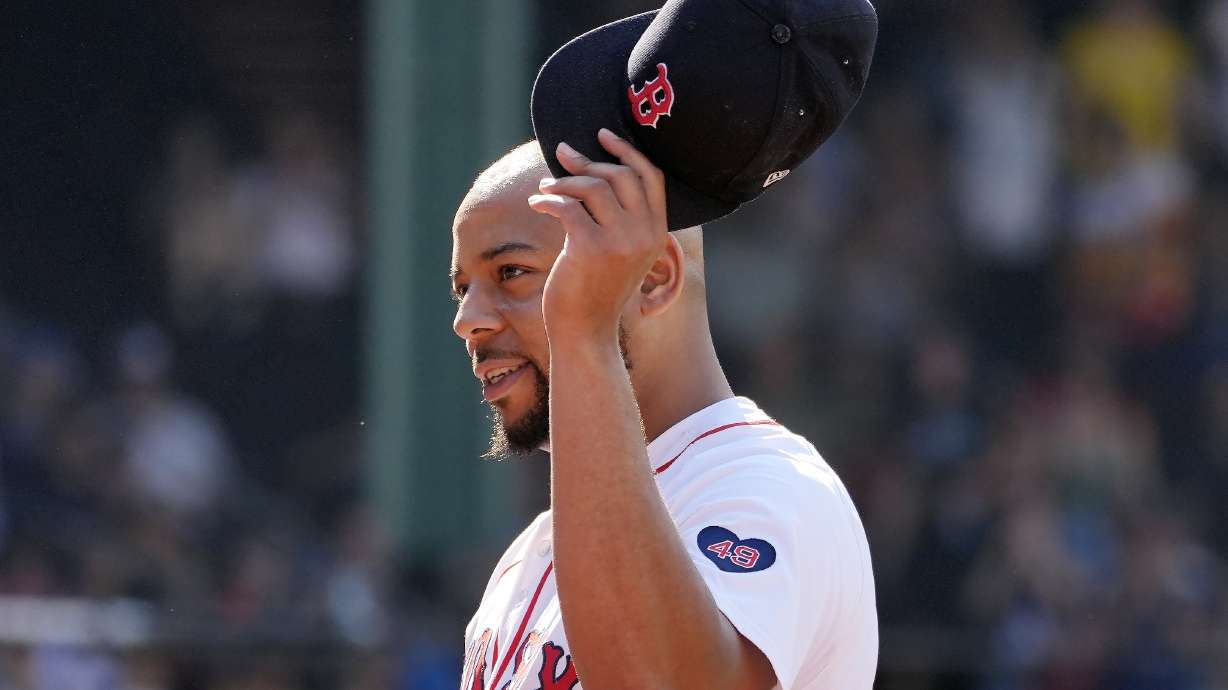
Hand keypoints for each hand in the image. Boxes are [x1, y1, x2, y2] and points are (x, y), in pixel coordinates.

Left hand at [528, 128, 668, 344]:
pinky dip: (548, 199)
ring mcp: (619, 241)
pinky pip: (567, 206)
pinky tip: (536, 203)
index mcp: (656, 233)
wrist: (586, 333)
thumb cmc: (596, 292)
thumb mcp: (620, 253)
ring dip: (564, 181)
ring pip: (593, 187)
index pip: (650, 177)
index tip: (602, 134)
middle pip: (621, 175)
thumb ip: (619, 219)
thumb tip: (589, 173)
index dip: (627, 150)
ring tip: (546, 188)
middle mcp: (644, 234)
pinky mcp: (590, 248)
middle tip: (562, 156)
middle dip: (588, 161)